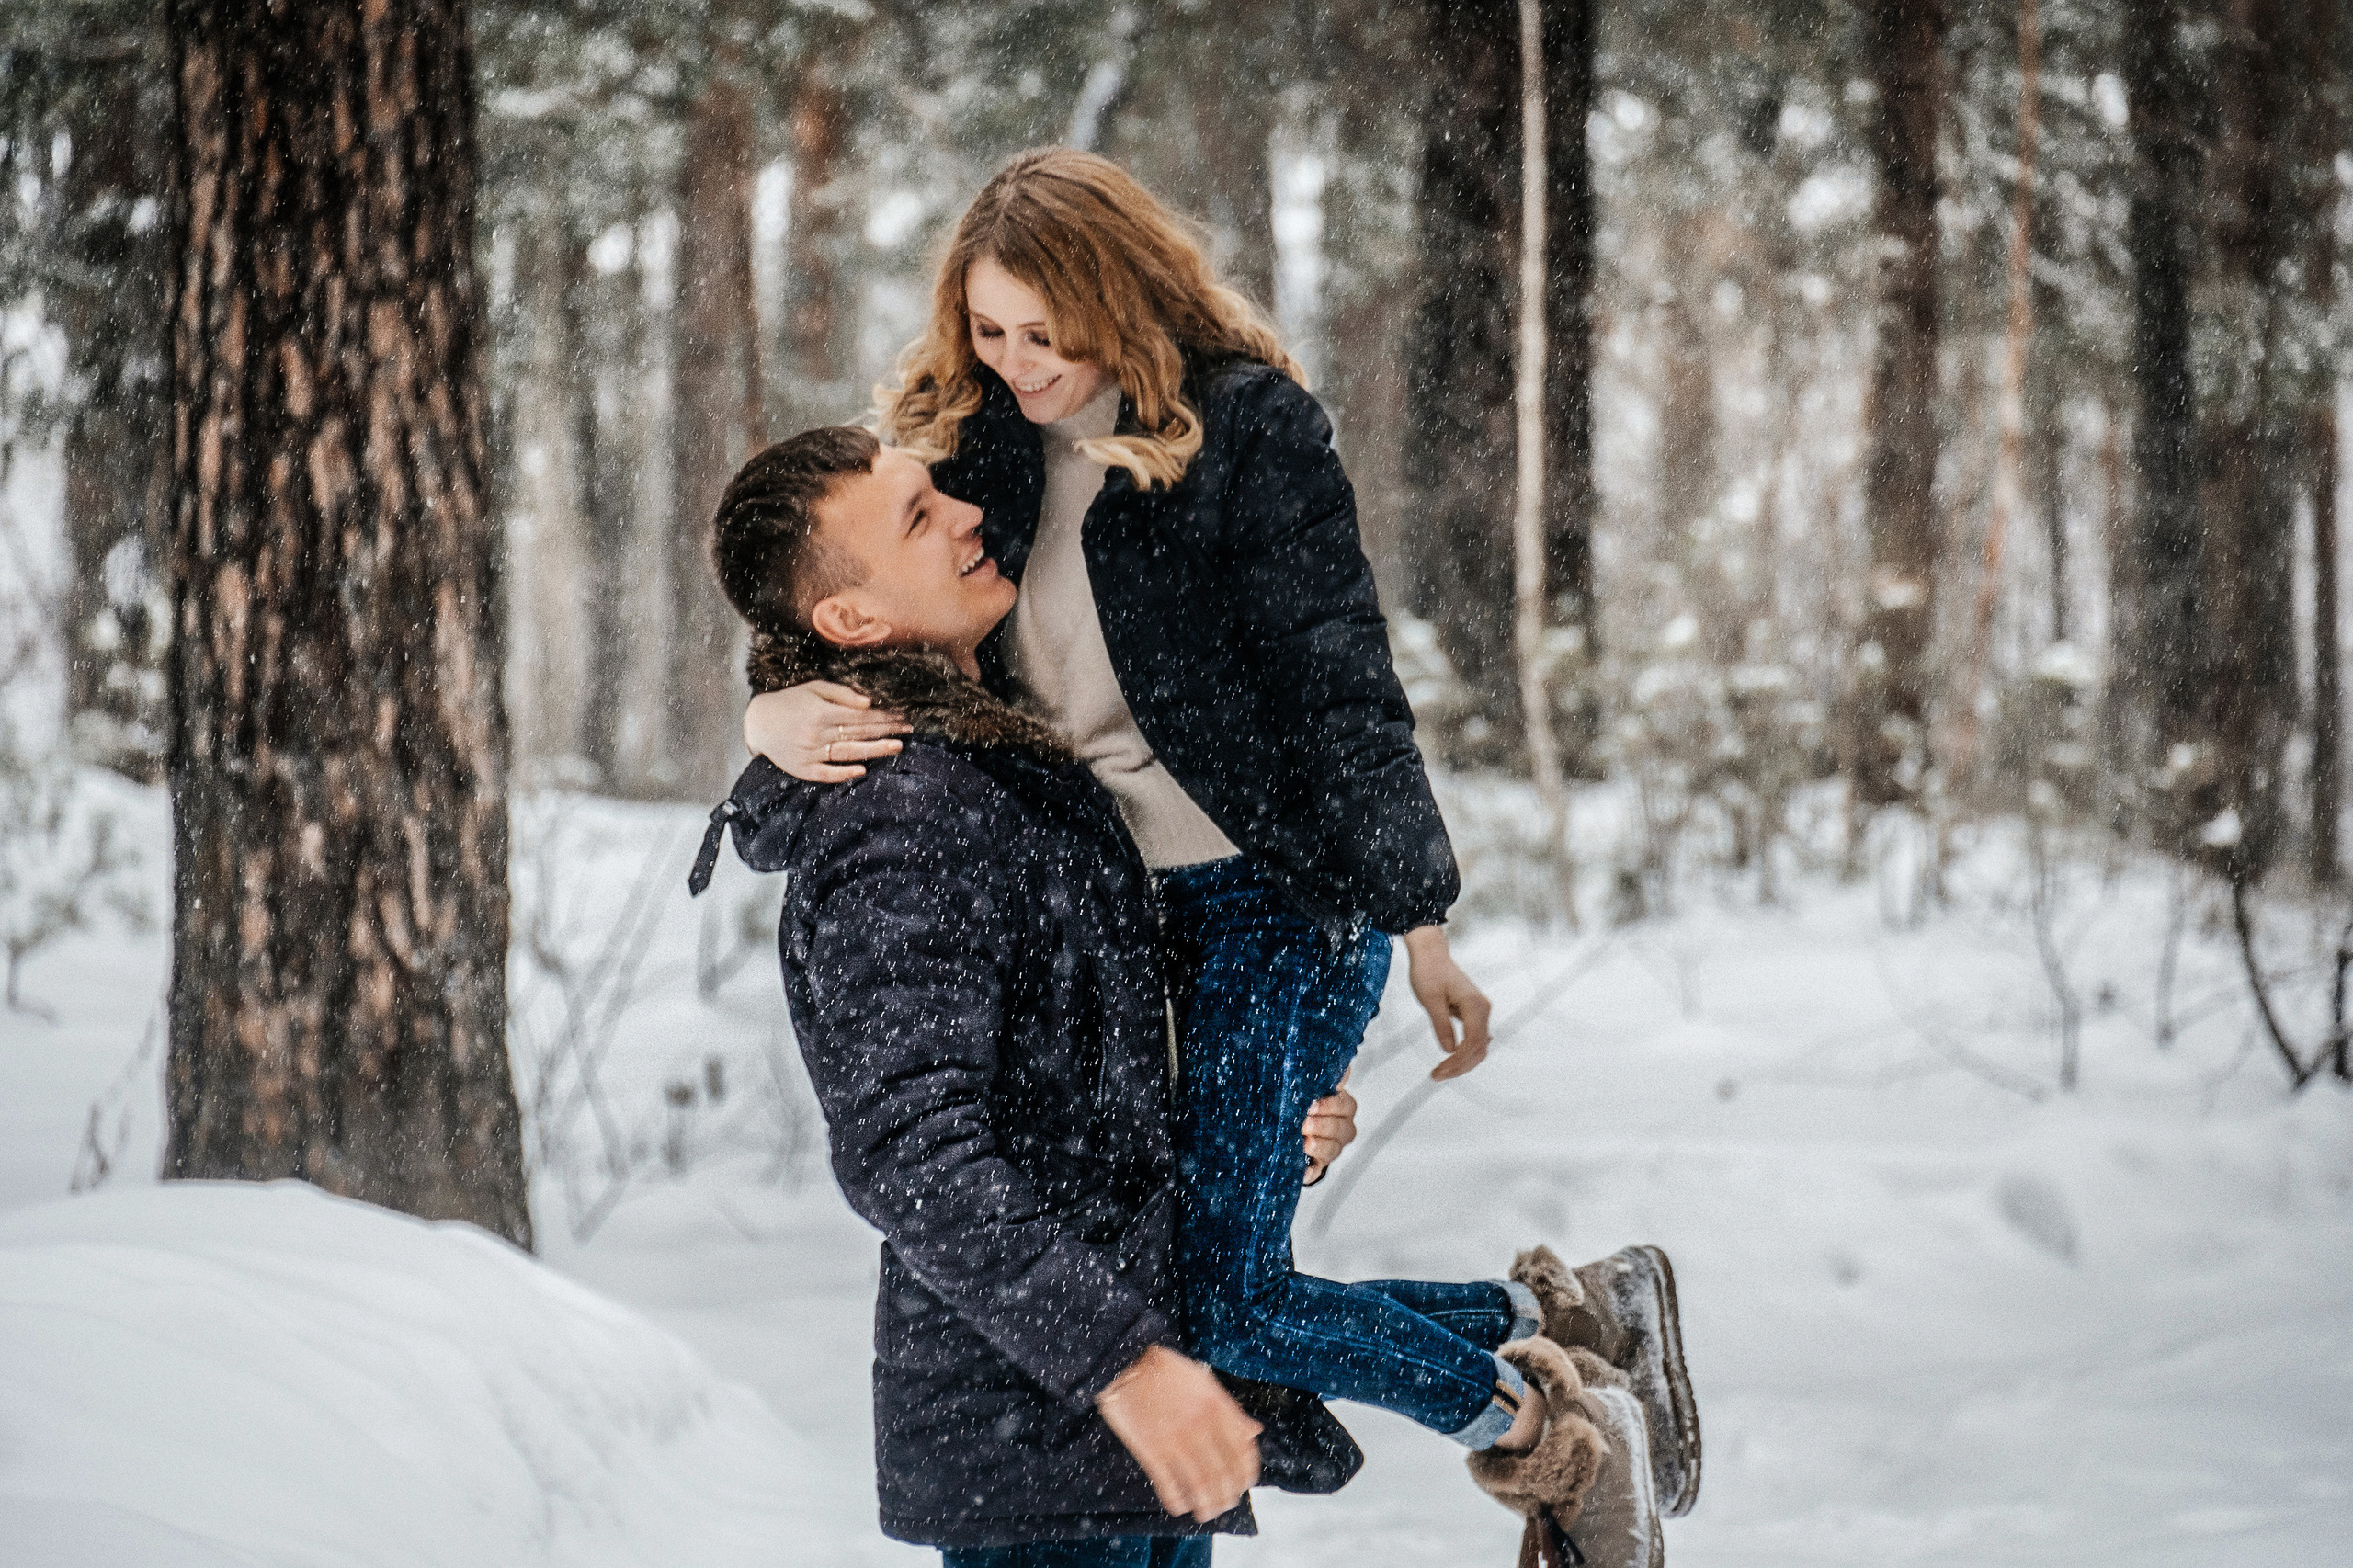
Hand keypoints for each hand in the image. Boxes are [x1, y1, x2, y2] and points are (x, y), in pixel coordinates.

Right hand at [745, 681, 909, 782]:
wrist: (758, 723)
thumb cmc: (790, 702)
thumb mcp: (814, 689)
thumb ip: (841, 694)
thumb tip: (868, 702)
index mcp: (821, 712)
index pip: (860, 716)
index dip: (883, 716)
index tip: (902, 716)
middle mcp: (817, 733)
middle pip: (859, 733)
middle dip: (886, 731)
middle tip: (908, 730)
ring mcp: (810, 753)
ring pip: (848, 753)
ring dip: (874, 750)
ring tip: (896, 747)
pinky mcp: (803, 769)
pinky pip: (827, 774)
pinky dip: (844, 773)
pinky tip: (863, 770)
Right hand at [1095, 1344, 1260, 1520]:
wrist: (1126, 1364)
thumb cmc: (1168, 1371)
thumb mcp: (1205, 1381)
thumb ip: (1230, 1410)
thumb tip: (1255, 1431)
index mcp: (1216, 1405)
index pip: (1242, 1449)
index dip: (1246, 1472)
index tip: (1245, 1485)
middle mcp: (1199, 1425)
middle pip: (1222, 1472)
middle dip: (1227, 1496)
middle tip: (1225, 1505)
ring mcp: (1174, 1439)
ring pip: (1199, 1484)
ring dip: (1206, 1505)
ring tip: (1206, 1513)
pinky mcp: (1150, 1450)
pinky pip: (1168, 1484)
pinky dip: (1176, 1500)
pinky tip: (1179, 1507)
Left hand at [1300, 1071, 1356, 1184]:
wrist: (1280, 1130)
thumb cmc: (1296, 1101)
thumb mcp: (1304, 1088)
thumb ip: (1322, 1079)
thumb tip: (1344, 1068)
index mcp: (1341, 1106)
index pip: (1345, 1105)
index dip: (1331, 1105)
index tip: (1312, 1104)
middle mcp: (1342, 1127)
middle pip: (1342, 1128)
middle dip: (1323, 1124)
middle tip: (1304, 1122)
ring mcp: (1332, 1148)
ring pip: (1333, 1148)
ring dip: (1318, 1144)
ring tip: (1303, 1141)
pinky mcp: (1318, 1166)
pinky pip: (1317, 1169)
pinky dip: (1310, 1169)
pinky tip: (1303, 1168)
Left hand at [1403, 925, 1490, 1080]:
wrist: (1431, 954)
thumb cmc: (1428, 972)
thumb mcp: (1430, 1000)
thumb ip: (1441, 1025)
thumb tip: (1449, 1050)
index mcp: (1475, 1006)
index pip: (1472, 1043)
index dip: (1457, 1062)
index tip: (1438, 1072)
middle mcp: (1483, 1009)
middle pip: (1479, 1048)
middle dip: (1460, 1066)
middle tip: (1436, 1076)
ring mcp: (1480, 1011)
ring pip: (1479, 1045)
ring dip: (1463, 1062)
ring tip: (1441, 1072)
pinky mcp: (1473, 1012)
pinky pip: (1475, 1038)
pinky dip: (1465, 1052)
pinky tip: (1451, 1061)